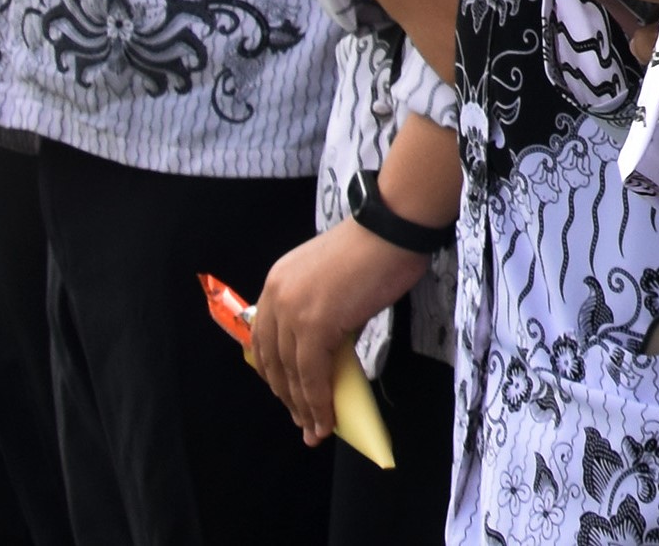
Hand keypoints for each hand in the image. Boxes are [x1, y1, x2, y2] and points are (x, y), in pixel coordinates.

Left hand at [245, 221, 423, 446]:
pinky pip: (313, 375)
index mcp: (277, 283)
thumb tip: (329, 353)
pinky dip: (319, 402)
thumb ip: (322, 311)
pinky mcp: (314, 326)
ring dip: (304, 408)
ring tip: (316, 430)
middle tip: (304, 423)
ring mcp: (293, 312)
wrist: (393, 228)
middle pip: (273, 361)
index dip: (276, 374)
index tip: (290, 397)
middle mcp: (276, 297)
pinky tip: (327, 419)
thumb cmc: (376, 248)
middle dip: (288, 397)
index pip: (265, 340)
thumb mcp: (334, 280)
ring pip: (291, 374)